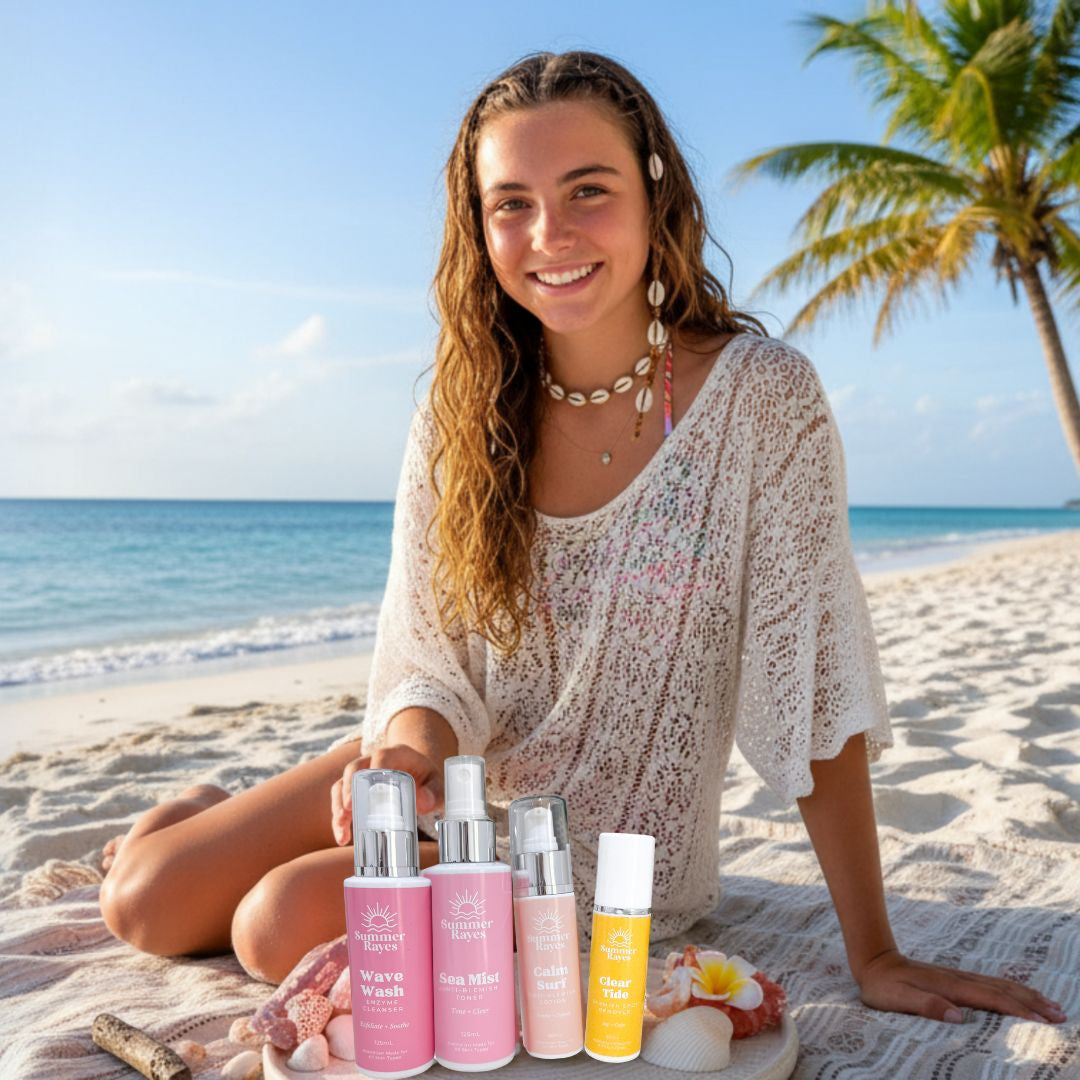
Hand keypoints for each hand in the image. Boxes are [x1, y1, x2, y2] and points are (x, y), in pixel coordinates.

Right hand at [330, 744, 444, 845]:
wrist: (420, 779)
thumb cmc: (428, 781)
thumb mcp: (437, 784)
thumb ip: (433, 793)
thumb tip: (423, 804)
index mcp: (398, 754)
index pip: (382, 755)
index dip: (374, 770)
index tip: (370, 792)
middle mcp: (375, 760)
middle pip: (354, 768)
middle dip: (348, 789)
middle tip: (348, 810)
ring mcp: (363, 773)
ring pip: (342, 784)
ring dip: (338, 807)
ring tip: (342, 831)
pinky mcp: (355, 788)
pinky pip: (341, 798)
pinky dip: (339, 817)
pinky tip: (343, 837)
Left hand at [856, 948, 1066, 1024]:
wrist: (873, 959)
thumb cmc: (882, 985)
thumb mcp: (897, 998)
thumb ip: (925, 1005)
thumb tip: (958, 1016)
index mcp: (949, 987)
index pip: (989, 999)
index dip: (1016, 1009)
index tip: (1041, 1021)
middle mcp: (958, 978)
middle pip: (1001, 990)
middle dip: (1032, 1002)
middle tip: (1060, 1015)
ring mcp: (957, 976)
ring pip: (998, 985)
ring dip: (1026, 995)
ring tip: (1051, 1005)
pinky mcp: (955, 977)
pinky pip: (989, 983)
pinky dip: (1010, 988)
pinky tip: (1019, 993)